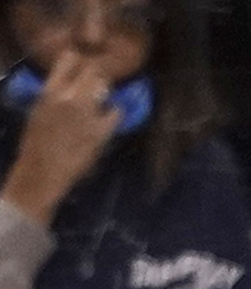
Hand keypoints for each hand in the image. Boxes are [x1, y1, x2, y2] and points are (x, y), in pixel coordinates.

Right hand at [3, 53, 120, 225]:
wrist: (43, 170)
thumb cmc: (37, 143)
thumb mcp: (40, 111)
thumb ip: (56, 96)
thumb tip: (71, 86)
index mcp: (49, 92)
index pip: (69, 59)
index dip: (81, 59)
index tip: (86, 62)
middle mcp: (68, 98)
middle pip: (92, 70)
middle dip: (99, 73)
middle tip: (101, 80)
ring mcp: (86, 113)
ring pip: (105, 87)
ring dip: (106, 91)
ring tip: (103, 98)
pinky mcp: (100, 130)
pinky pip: (116, 112)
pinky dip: (115, 113)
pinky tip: (110, 118)